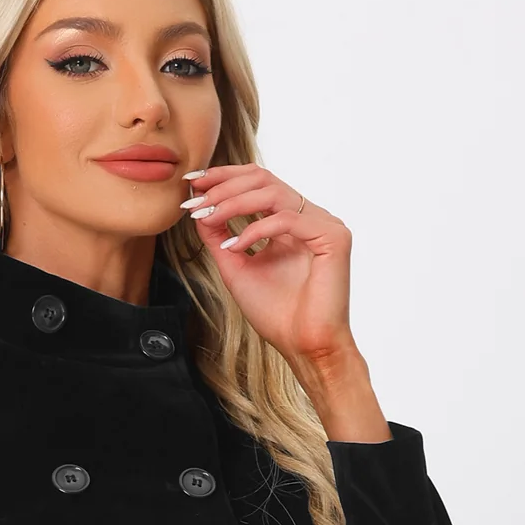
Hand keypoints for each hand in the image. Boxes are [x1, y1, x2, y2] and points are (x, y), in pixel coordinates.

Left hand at [181, 164, 388, 439]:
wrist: (304, 347)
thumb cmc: (277, 315)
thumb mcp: (236, 268)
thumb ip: (219, 238)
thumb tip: (197, 210)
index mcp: (290, 221)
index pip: (256, 183)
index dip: (223, 178)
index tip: (191, 186)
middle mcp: (308, 216)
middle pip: (263, 178)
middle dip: (223, 185)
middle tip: (195, 200)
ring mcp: (323, 224)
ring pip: (273, 193)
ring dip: (233, 203)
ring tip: (207, 217)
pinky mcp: (333, 237)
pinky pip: (287, 219)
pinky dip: (256, 230)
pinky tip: (235, 247)